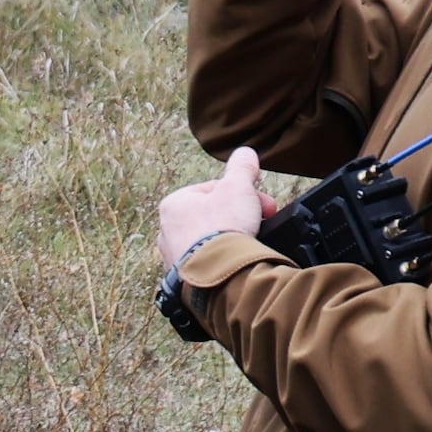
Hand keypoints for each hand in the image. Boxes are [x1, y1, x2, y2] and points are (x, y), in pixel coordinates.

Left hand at [157, 148, 268, 279]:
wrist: (218, 275)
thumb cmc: (223, 228)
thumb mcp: (238, 187)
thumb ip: (242, 168)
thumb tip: (245, 153)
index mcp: (174, 204)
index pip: (214, 190)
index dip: (244, 194)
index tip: (265, 205)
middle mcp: (167, 230)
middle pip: (213, 215)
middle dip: (240, 216)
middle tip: (262, 222)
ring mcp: (173, 257)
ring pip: (209, 240)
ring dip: (232, 238)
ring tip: (249, 243)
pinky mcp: (183, 279)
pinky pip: (207, 263)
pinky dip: (223, 260)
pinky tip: (236, 261)